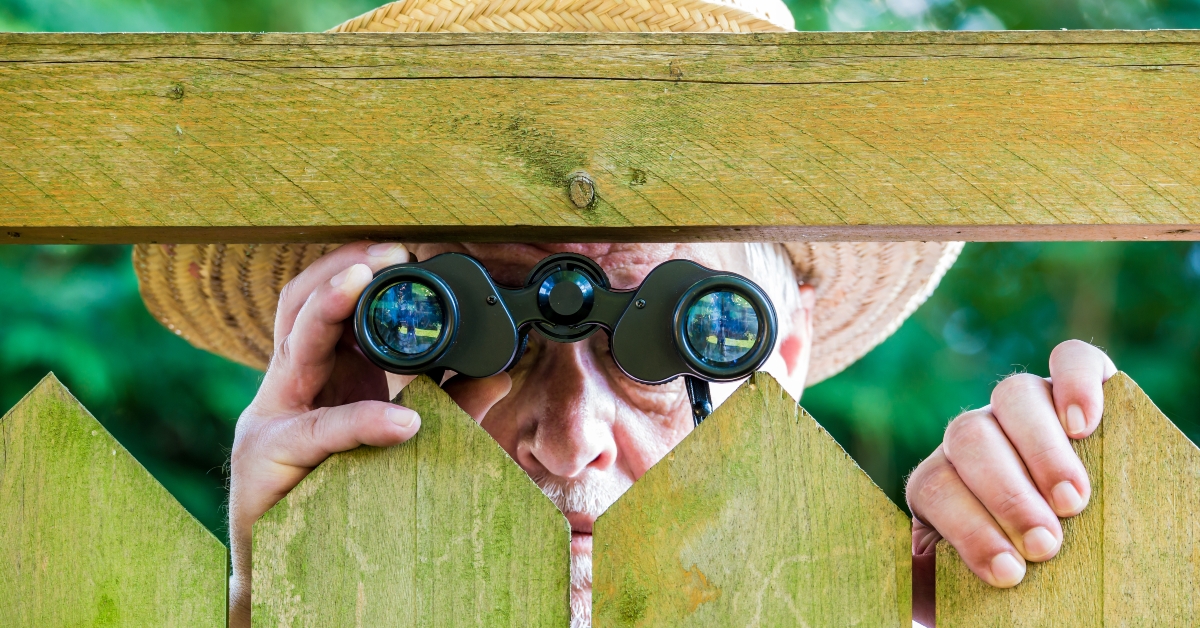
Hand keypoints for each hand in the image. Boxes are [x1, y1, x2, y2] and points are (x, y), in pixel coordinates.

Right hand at [227, 241, 511, 627]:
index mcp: (316, 375)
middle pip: (298, 306)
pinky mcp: (273, 459)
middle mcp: (288, 386)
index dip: (355, 268)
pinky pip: (320, 431)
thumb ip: (445, 403)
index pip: (324, 304)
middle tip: (388, 247)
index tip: (402, 246)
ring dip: (328, 306)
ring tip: (365, 276)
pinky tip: (402, 420)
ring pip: (293, 347)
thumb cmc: (334, 491)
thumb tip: (501, 374)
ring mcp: (272, 417)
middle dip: (339, 268)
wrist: (280, 563)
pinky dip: (363, 420)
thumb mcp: (395, 435)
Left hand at [906, 340, 1116, 624]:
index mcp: (943, 479)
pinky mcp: (1073, 381)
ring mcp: (1021, 404)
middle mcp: (975, 433)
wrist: (1059, 524)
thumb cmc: (1021, 557)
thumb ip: (961, 576)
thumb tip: (945, 602)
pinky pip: (1071, 360)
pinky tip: (1085, 424)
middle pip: (969, 437)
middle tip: (1045, 543)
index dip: (966, 528)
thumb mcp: (984, 570)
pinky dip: (1077, 384)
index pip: (933, 486)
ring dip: (1041, 450)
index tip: (1009, 572)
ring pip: (1014, 396)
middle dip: (1007, 495)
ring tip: (1073, 501)